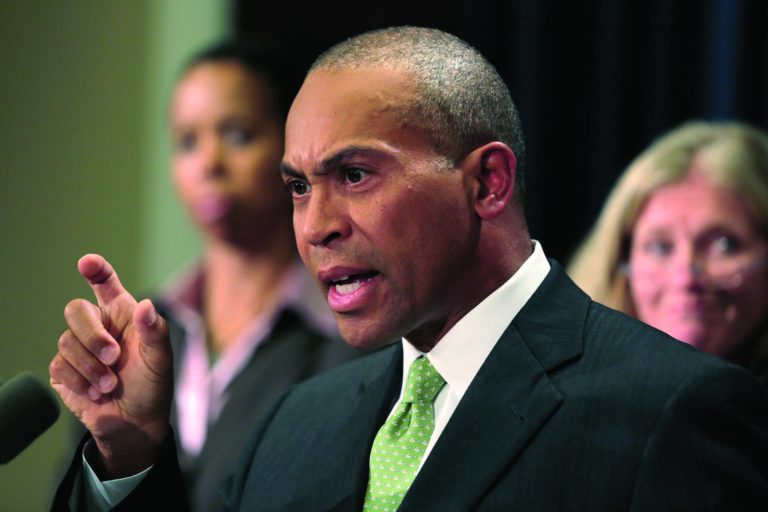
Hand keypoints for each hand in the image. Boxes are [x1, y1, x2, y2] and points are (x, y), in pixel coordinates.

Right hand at [49, 254, 172, 477]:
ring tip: (110, 384)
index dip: (96, 270)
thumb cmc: (152, 385)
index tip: (87, 263)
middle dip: (93, 335)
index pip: (105, 283)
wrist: (136, 423)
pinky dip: (79, 381)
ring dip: (90, 366)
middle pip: (75, 310)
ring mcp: (78, 348)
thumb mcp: (161, 359)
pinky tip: (96, 392)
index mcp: (122, 314)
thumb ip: (155, 331)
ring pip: (66, 341)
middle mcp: (98, 326)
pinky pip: (59, 366)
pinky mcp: (63, 371)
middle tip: (113, 357)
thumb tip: (145, 306)